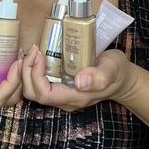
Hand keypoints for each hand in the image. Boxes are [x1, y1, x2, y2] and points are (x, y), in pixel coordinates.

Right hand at [0, 34, 22, 112]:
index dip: (12, 84)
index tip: (17, 63)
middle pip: (7, 98)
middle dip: (20, 80)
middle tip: (23, 57)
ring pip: (10, 94)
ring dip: (19, 77)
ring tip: (21, 56)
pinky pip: (6, 86)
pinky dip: (15, 74)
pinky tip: (16, 58)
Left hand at [22, 45, 138, 110]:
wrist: (122, 78)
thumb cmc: (118, 73)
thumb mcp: (112, 70)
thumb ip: (99, 77)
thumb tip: (80, 82)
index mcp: (75, 97)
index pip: (44, 94)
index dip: (36, 76)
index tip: (40, 55)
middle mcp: (65, 98)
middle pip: (34, 93)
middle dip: (26, 72)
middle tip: (32, 50)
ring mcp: (62, 92)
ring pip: (33, 88)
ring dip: (26, 70)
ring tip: (31, 51)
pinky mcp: (60, 84)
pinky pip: (39, 81)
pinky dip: (32, 68)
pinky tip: (34, 54)